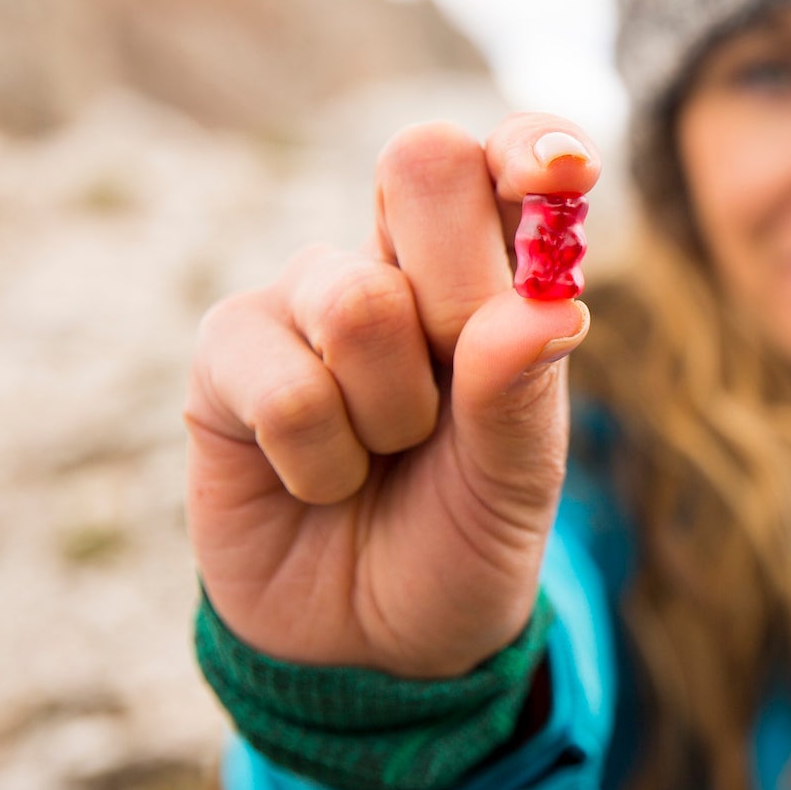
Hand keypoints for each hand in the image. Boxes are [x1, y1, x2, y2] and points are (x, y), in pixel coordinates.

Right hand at [182, 116, 597, 678]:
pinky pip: (288, 387)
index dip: (529, 145)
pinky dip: (321, 462)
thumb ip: (524, 392)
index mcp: (490, 270)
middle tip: (459, 378)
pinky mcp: (227, 353)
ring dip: (392, 412)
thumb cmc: (461, 538)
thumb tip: (543, 307)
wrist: (373, 644)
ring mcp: (305, 299)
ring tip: (385, 456)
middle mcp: (397, 262)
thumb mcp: (518, 481)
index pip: (507, 161)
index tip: (563, 173)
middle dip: (459, 286)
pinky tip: (318, 483)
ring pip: (361, 300)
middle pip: (423, 168)